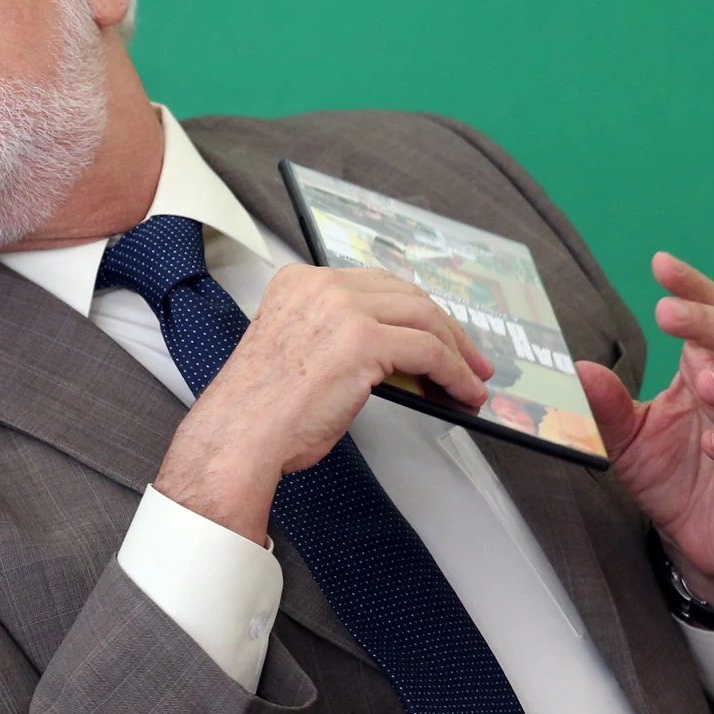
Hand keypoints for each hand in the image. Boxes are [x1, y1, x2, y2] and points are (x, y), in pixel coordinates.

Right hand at [156, 265, 494, 542]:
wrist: (242, 432)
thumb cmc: (261, 407)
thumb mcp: (300, 349)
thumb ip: (339, 335)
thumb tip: (396, 354)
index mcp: (299, 282)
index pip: (374, 285)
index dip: (413, 310)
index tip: (434, 331)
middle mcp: (321, 285)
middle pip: (405, 294)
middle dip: (445, 328)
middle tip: (467, 357)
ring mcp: (343, 309)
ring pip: (424, 318)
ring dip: (457, 352)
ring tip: (470, 379)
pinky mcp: (364, 340)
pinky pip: (429, 351)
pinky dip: (455, 374)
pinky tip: (462, 392)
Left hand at [577, 253, 713, 611]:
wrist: (698, 538)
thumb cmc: (668, 473)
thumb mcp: (624, 436)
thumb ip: (604, 404)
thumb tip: (576, 368)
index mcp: (703, 371)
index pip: (708, 318)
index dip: (691, 289)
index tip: (661, 264)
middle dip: (707, 323)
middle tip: (669, 312)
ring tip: (703, 382)